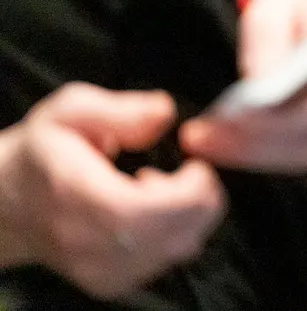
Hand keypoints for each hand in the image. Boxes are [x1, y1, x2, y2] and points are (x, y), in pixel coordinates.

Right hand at [0, 84, 224, 297]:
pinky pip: (167, 261)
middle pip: (175, 234)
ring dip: (189, 215)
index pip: (145, 210)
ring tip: (157, 189)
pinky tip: (151, 212)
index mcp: (76, 196)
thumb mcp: (69, 111)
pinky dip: (176, 234)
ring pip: (178, 250)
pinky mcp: (110, 282)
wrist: (4, 205)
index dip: (188, 189)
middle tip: (182, 173)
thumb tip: (164, 114)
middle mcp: (87, 242)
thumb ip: (120, 109)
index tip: (194, 164)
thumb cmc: (39, 154)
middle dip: (201, 197)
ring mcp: (99, 270)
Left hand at [181, 0, 306, 171]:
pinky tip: (235, 148)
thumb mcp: (280, 1)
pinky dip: (272, 161)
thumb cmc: (301, 18)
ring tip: (209, 142)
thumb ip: (267, 29)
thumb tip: (262, 79)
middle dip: (263, 140)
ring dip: (260, 155)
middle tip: (204, 138)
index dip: (290, 116)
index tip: (237, 115)